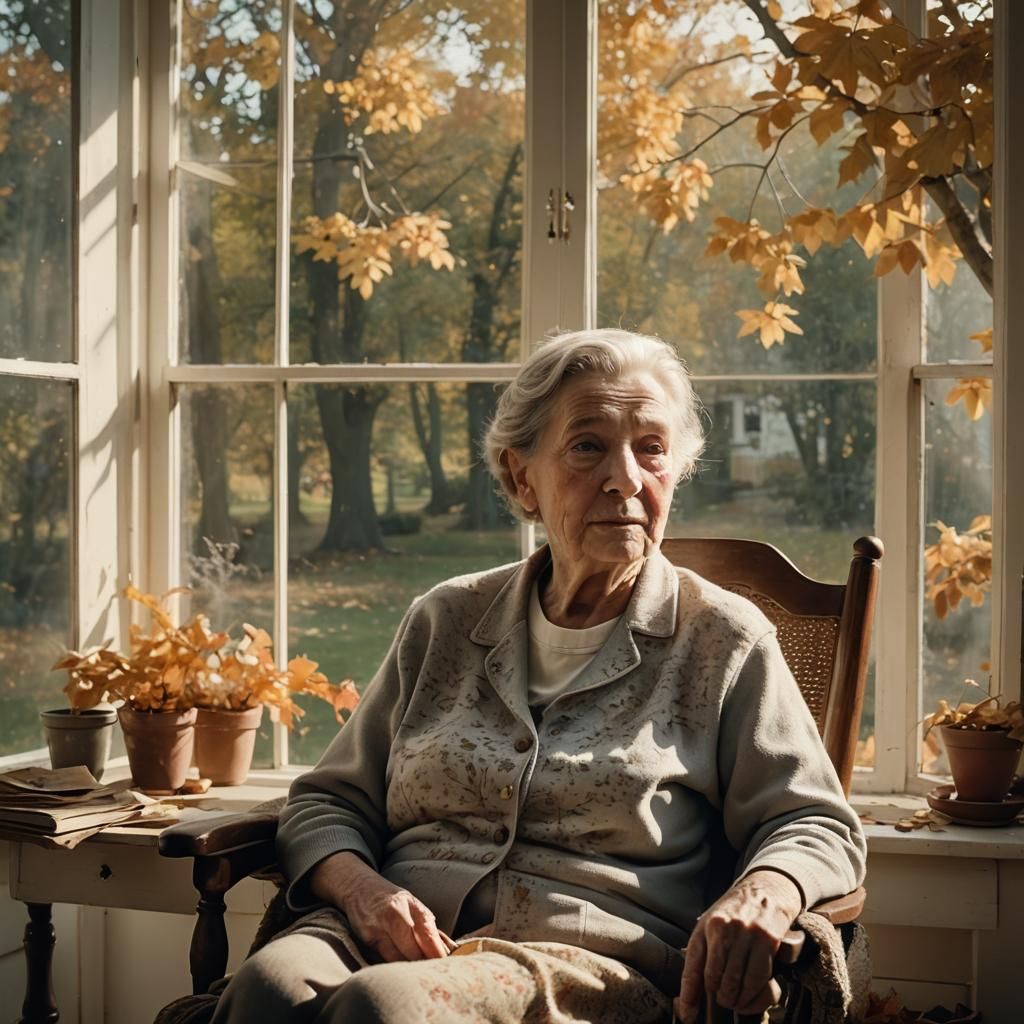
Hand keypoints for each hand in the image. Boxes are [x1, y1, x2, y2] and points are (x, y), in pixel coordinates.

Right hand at [310, 851, 454, 961]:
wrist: (359, 888)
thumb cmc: (391, 898)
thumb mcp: (413, 904)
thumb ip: (428, 926)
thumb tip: (448, 948)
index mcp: (409, 905)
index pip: (426, 934)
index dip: (436, 953)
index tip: (445, 965)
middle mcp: (392, 916)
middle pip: (412, 950)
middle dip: (424, 963)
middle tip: (433, 972)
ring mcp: (377, 930)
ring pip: (397, 959)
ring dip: (409, 968)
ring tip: (418, 972)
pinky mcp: (366, 941)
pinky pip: (384, 959)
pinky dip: (395, 966)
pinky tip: (402, 969)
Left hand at [675, 869, 801, 1021]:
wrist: (765, 890)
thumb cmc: (734, 913)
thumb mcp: (710, 925)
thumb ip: (702, 952)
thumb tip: (690, 990)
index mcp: (705, 927)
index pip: (693, 966)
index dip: (689, 995)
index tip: (687, 1015)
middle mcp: (723, 929)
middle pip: (715, 979)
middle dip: (718, 997)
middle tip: (721, 1000)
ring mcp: (746, 934)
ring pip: (736, 982)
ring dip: (735, 999)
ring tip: (734, 999)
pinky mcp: (766, 941)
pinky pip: (758, 978)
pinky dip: (752, 993)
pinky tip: (749, 993)